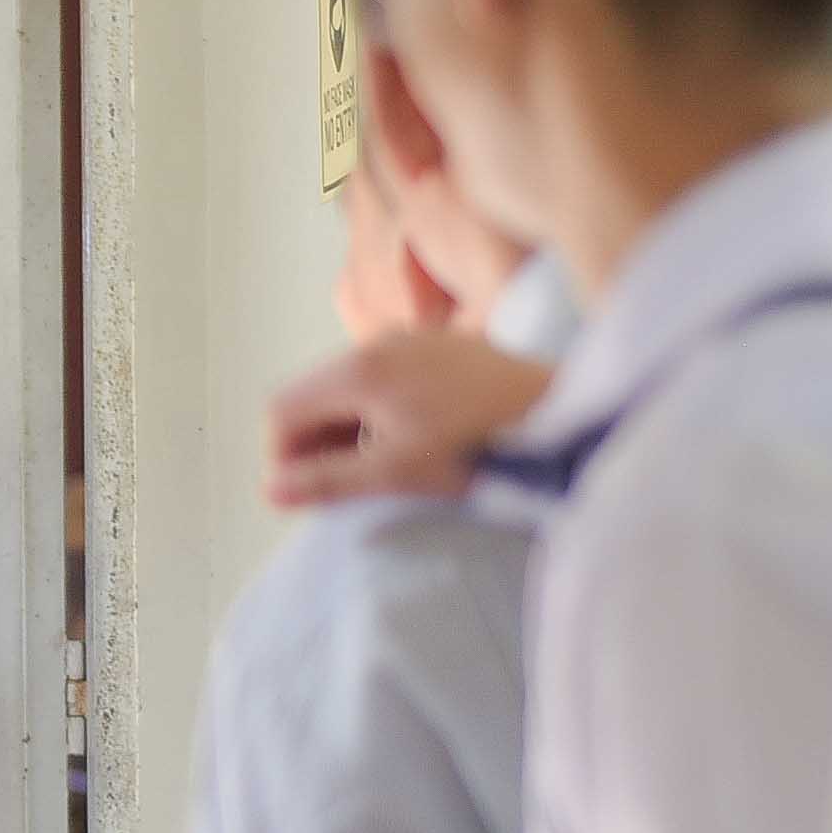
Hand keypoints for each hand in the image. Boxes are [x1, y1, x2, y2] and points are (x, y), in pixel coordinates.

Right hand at [263, 330, 554, 507]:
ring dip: (346, 429)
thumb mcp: (396, 473)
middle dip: (314, 442)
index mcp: (359, 370)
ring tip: (381, 466)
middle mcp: (379, 342)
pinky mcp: (440, 346)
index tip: (306, 492)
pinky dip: (378, 411)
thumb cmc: (481, 447)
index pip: (282, 409)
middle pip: (313, 394)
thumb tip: (270, 491)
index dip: (283, 457)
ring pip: (348, 386)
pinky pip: (384, 376)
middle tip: (343, 485)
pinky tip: (411, 440)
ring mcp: (411, 340)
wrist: (561, 417)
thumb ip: (327, 481)